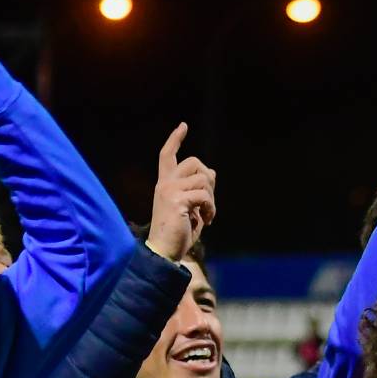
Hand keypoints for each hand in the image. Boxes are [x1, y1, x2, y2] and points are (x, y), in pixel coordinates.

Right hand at [145, 124, 216, 261]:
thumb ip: (198, 190)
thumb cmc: (177, 233)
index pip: (167, 155)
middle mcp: (165, 183)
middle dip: (209, 178)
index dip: (175, 140)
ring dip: (212, 199)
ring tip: (207, 215)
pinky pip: (204, 196)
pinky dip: (211, 208)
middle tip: (209, 200)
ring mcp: (170, 190)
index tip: (183, 126)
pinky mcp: (177, 200)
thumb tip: (212, 172)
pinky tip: (208, 220)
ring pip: (203, 179)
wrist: (164, 252)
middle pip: (194, 162)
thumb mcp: (191, 208)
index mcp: (165, 184)